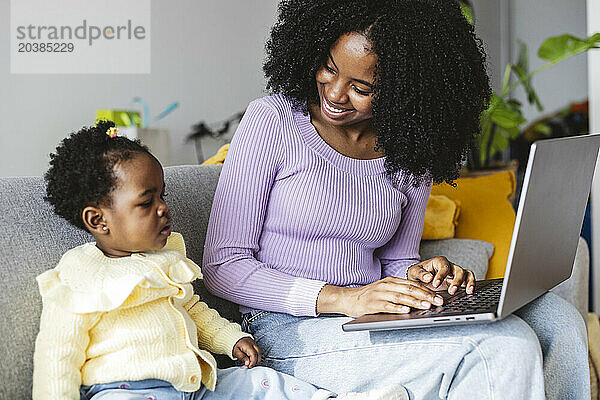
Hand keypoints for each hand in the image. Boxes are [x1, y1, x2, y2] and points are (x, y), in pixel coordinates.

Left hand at [232, 337, 260, 367]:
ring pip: (259, 353)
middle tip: (251, 366)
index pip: (254, 354)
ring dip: (256, 359)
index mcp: (248, 345)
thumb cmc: (235, 345)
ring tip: (251, 363)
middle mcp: (253, 344)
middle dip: (256, 361)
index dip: (253, 361)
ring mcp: (254, 344)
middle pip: (258, 353)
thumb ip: (242, 357)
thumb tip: (247, 363)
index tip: (250, 366)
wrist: (235, 338)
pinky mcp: (254, 346)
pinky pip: (257, 352)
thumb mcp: (236, 352)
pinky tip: (251, 360)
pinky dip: (256, 357)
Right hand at [317, 277, 444, 317]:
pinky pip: (387, 306)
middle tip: (437, 301)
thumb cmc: (368, 296)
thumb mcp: (384, 290)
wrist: (347, 298)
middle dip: (425, 295)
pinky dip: (398, 308)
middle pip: (409, 289)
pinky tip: (406, 311)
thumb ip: (399, 292)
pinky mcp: (372, 304)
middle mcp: (386, 285)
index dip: (427, 290)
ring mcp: (379, 294)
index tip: (438, 296)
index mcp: (391, 281)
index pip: (412, 284)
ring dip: (415, 302)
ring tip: (426, 305)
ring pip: (400, 297)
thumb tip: (419, 299)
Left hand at [407, 256, 475, 294]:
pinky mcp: (459, 280)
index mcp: (438, 262)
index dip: (441, 275)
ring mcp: (455, 273)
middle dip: (456, 280)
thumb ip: (420, 274)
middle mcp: (449, 266)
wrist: (419, 279)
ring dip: (468, 282)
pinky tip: (469, 292)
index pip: (443, 266)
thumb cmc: (417, 274)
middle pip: (458, 269)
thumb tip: (428, 277)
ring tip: (467, 291)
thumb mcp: (414, 272)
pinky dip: (471, 284)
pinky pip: (469, 279)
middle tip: (451, 291)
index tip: (435, 284)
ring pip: (466, 273)